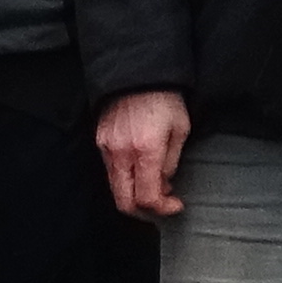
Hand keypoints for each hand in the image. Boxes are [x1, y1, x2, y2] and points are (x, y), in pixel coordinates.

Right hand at [96, 89, 191, 221]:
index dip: (162, 208)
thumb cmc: (164, 97)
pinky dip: (125, 177)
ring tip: (153, 182)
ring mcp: (107, 147)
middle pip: (124, 202)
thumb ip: (171, 162)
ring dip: (134, 193)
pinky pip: (110, 170)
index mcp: (146, 150)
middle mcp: (122, 152)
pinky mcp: (100, 140)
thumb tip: (164, 183)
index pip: (147, 198)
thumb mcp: (181, 129)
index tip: (174, 204)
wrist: (138, 72)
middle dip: (143, 210)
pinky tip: (140, 167)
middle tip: (160, 203)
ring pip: (115, 187)